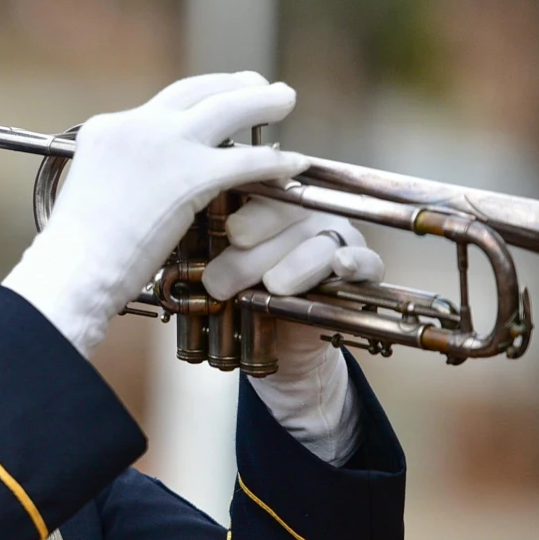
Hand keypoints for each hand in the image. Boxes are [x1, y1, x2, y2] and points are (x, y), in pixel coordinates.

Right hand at [0, 72, 305, 354]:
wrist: (74, 268)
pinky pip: (247, 160)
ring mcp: (165, 145)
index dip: (197, 99)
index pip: (162, 104)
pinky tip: (293, 163)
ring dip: (262, 101)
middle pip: (197, 90)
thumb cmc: (78, 252)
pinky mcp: (191, 175)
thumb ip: (121, 177)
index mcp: (107, 128)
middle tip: (259, 85)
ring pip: (228, 108)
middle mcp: (136, 126)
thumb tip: (143, 187)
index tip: (217, 97)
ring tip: (286, 98)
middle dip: (233, 84)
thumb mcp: (92, 194)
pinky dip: (275, 160)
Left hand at [207, 197, 384, 465]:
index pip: (259, 190)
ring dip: (296, 264)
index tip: (231, 234)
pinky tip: (340, 267)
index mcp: (266, 203)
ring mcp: (336, 237)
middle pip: (286, 216)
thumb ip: (203, 250)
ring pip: (321, 240)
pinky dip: (355, 263)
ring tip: (273, 287)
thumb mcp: (216, 273)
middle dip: (255, 250)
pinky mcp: (364, 267)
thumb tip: (172, 234)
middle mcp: (303, 213)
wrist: (276, 348)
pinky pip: (367, 260)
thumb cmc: (241, 298)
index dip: (248, 209)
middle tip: (223, 281)